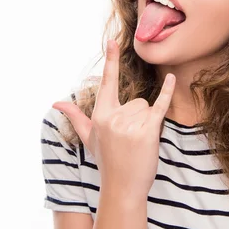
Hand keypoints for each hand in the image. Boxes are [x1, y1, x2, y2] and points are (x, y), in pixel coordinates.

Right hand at [53, 39, 175, 200]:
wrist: (123, 188)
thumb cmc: (107, 161)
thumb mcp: (88, 137)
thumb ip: (76, 116)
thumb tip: (56, 103)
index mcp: (100, 115)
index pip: (107, 83)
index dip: (110, 61)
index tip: (111, 41)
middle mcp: (113, 117)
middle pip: (136, 101)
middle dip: (138, 118)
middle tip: (130, 141)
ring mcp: (130, 124)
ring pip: (147, 108)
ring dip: (147, 123)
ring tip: (138, 143)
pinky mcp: (148, 130)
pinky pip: (160, 106)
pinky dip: (167, 92)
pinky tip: (171, 79)